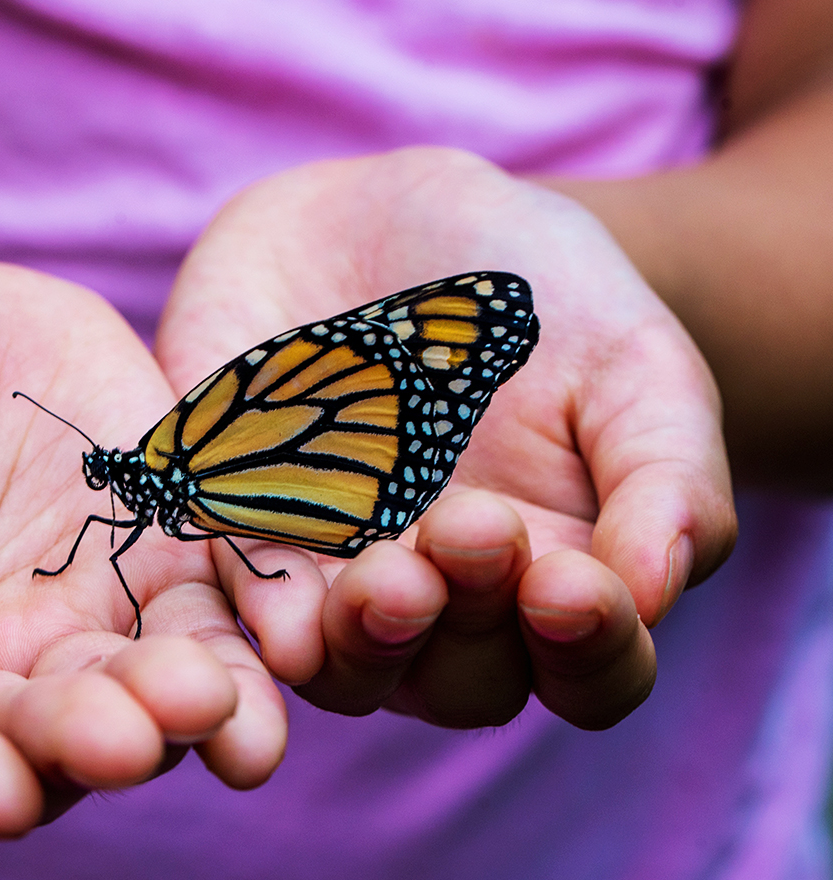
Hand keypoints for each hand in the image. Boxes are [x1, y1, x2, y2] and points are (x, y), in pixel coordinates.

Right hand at [0, 245, 285, 833]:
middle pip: (29, 737)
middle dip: (79, 742)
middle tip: (128, 737)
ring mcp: (75, 627)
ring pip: (133, 692)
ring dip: (180, 711)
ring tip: (217, 704)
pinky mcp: (157, 565)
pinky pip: (210, 612)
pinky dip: (249, 636)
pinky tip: (289, 645)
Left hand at [157, 148, 735, 728]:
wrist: (397, 216)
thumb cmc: (543, 298)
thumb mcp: (634, 364)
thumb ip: (666, 477)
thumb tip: (653, 592)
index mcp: (555, 580)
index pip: (590, 671)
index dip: (590, 650)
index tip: (572, 584)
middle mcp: (445, 604)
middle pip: (461, 683)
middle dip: (468, 624)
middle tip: (470, 528)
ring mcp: (338, 576)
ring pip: (346, 667)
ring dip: (365, 641)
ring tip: (384, 578)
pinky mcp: (240, 529)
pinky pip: (242, 594)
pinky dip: (260, 606)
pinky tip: (280, 604)